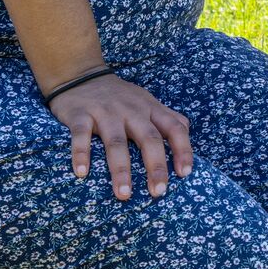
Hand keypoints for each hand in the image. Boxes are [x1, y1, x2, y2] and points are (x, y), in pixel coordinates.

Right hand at [52, 73, 191, 200]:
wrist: (82, 75)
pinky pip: (81, 136)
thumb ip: (167, 116)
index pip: (175, 128)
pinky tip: (82, 173)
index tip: (185, 174)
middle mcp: (132, 111)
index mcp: (151, 109)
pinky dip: (81, 154)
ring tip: (123, 194)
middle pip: (149, 139)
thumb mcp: (148, 102)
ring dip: (121, 169)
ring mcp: (105, 112)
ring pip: (116, 142)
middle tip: (158, 192)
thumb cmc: (120, 97)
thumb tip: (187, 132)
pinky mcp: (80, 115)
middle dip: (156, 167)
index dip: (183, 150)